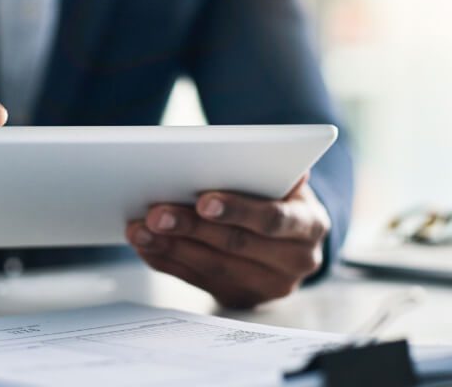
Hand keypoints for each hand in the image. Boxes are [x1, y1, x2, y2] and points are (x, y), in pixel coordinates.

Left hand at [126, 174, 329, 308]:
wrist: (294, 237)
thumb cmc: (281, 194)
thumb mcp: (285, 179)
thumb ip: (268, 169)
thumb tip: (237, 152)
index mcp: (311, 225)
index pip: (273, 219)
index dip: (237, 210)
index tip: (203, 201)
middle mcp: (297, 262)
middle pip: (236, 245)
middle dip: (192, 228)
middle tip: (155, 214)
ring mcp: (270, 287)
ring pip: (213, 267)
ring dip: (171, 248)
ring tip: (140, 230)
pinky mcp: (243, 299)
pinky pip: (199, 281)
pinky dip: (170, 262)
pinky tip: (148, 247)